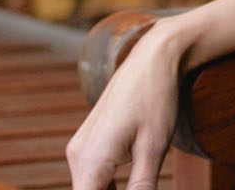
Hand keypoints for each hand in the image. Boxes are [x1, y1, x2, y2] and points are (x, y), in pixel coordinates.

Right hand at [65, 21, 182, 189]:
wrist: (153, 58)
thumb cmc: (157, 98)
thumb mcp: (154, 148)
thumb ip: (141, 186)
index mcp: (90, 161)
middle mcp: (77, 156)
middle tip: (143, 185)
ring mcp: (80, 149)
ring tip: (142, 181)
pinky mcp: (88, 144)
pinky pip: (94, 177)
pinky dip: (110, 189)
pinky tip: (134, 186)